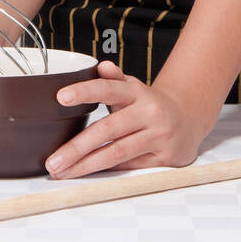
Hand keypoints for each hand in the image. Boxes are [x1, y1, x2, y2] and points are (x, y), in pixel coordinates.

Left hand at [44, 61, 211, 178]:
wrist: (187, 119)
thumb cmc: (148, 104)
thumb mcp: (133, 87)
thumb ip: (114, 79)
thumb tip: (101, 66)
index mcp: (137, 92)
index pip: (108, 89)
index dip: (85, 92)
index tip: (61, 97)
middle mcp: (149, 113)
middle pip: (107, 130)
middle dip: (76, 147)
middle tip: (53, 160)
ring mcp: (158, 136)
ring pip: (116, 153)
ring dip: (86, 165)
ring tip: (63, 172)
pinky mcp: (165, 159)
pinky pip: (128, 166)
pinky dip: (105, 171)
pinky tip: (86, 175)